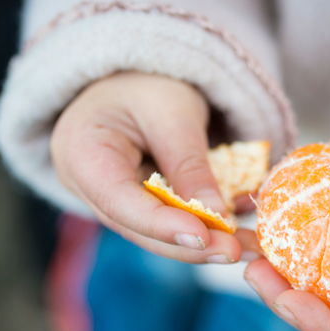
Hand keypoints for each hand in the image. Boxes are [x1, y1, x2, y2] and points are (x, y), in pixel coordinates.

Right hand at [51, 72, 258, 262]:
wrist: (140, 78)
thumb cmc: (149, 83)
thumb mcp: (173, 113)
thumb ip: (190, 164)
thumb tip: (218, 216)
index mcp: (81, 153)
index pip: (119, 201)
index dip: (161, 225)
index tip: (203, 237)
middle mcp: (90, 187)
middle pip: (140, 228)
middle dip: (191, 244)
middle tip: (234, 252)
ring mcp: (115, 201)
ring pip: (159, 234)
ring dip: (206, 245)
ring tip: (248, 248)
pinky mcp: (142, 207)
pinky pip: (173, 224)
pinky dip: (208, 230)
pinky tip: (242, 236)